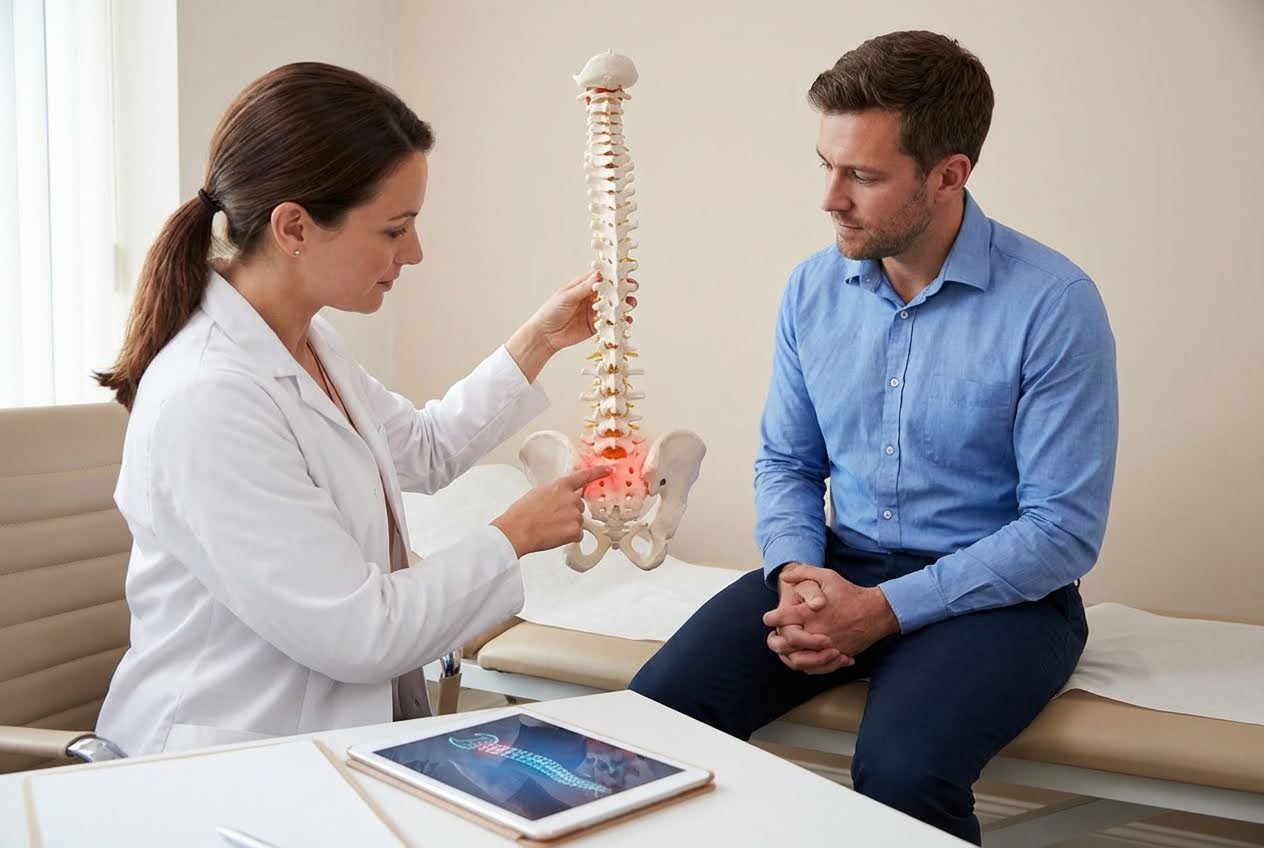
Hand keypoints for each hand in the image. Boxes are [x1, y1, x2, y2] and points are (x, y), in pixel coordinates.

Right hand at [491, 466, 610, 556]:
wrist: (517, 530)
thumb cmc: (522, 513)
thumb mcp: (538, 493)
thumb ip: (555, 493)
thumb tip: (559, 500)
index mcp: (561, 486)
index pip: (584, 476)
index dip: (598, 472)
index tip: (609, 470)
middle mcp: (571, 498)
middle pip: (579, 505)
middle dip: (569, 512)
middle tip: (552, 518)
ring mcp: (575, 514)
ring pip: (578, 520)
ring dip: (568, 525)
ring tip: (550, 527)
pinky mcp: (575, 530)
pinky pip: (577, 534)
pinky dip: (568, 537)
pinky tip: (554, 535)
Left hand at [506, 271, 638, 382]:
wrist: (545, 335)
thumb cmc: (551, 311)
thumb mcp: (567, 296)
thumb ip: (584, 288)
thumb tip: (599, 275)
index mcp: (583, 285)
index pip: (602, 277)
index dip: (614, 275)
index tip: (625, 274)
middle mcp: (591, 297)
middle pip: (611, 291)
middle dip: (623, 289)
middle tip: (632, 289)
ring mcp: (595, 311)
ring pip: (614, 306)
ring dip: (624, 305)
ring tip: (631, 304)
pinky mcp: (596, 325)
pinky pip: (611, 322)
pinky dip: (620, 321)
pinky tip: (626, 320)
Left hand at [764, 565, 900, 672]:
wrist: (876, 612)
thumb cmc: (850, 593)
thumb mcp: (827, 576)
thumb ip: (803, 573)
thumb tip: (783, 576)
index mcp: (810, 613)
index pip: (781, 619)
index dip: (771, 618)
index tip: (769, 618)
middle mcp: (816, 632)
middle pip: (785, 644)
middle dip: (774, 641)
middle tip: (773, 636)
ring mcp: (826, 647)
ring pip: (798, 660)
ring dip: (788, 656)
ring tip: (785, 648)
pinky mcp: (835, 656)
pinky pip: (815, 667)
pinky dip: (806, 665)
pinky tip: (802, 656)